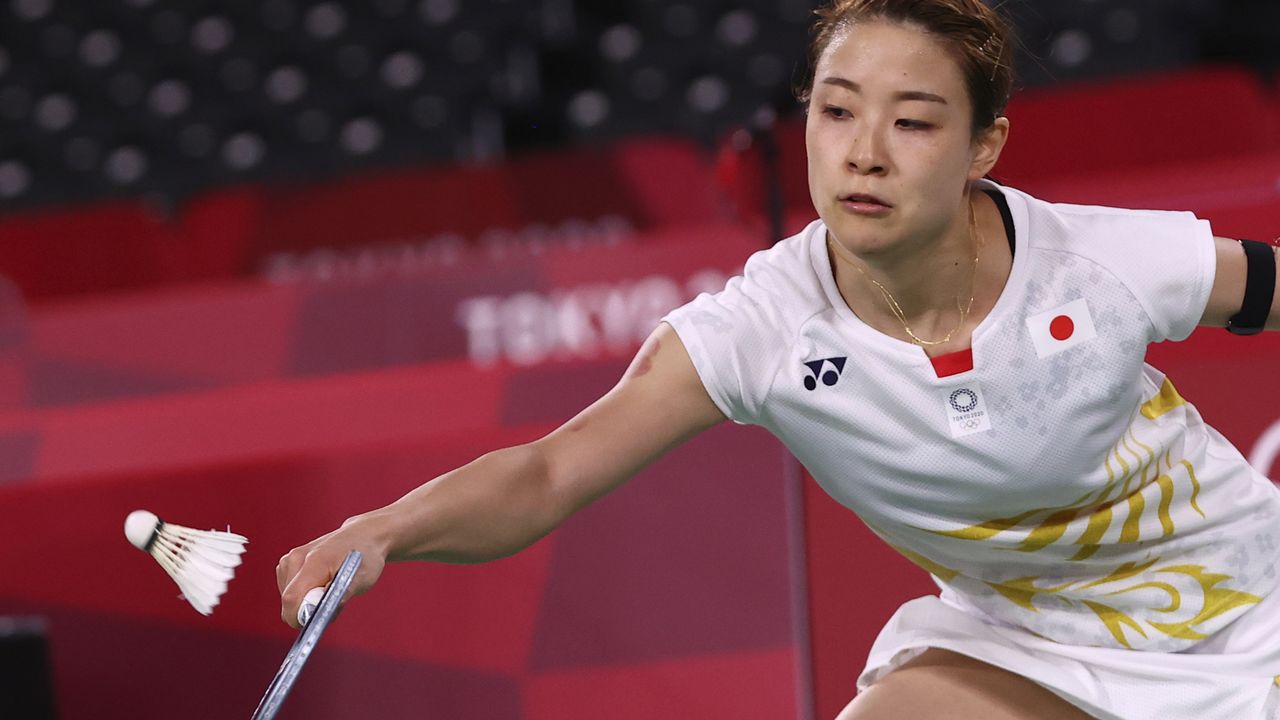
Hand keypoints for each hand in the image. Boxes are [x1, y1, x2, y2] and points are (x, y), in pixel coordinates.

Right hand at [276, 513, 390, 628]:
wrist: (363, 536)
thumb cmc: (364, 557)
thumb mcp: (362, 578)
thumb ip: (343, 595)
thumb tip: (325, 613)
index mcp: (313, 561)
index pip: (291, 599)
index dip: (299, 618)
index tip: (316, 623)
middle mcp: (296, 558)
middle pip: (288, 601)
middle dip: (307, 611)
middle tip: (332, 604)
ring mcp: (289, 559)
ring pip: (288, 598)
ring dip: (305, 603)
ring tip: (328, 591)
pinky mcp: (287, 563)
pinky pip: (289, 591)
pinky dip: (303, 595)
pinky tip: (320, 585)